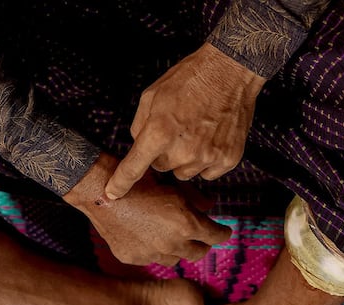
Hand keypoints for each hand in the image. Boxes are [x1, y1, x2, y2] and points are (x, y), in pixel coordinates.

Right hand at [64, 153, 230, 265]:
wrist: (101, 192)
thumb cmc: (139, 181)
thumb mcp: (173, 186)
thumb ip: (196, 199)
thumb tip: (210, 206)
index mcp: (187, 224)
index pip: (216, 236)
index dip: (222, 233)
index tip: (223, 231)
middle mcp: (172, 244)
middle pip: (198, 253)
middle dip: (203, 245)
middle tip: (202, 238)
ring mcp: (151, 254)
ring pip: (174, 259)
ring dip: (177, 250)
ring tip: (173, 238)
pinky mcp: (133, 258)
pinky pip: (150, 259)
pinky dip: (153, 251)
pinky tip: (147, 237)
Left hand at [104, 43, 264, 199]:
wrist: (230, 71)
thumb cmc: (189, 79)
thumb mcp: (152, 96)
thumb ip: (139, 125)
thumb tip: (137, 146)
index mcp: (159, 132)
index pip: (133, 168)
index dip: (120, 183)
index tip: (112, 194)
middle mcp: (183, 150)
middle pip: (161, 168)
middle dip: (163, 153)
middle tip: (176, 130)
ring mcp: (207, 157)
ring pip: (184, 173)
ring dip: (185, 158)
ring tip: (195, 132)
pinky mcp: (227, 160)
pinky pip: (207, 173)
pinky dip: (206, 161)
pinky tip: (210, 139)